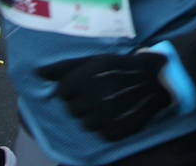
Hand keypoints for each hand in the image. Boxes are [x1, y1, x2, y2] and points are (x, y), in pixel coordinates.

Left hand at [38, 52, 172, 140]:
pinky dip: (108, 128)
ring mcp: (110, 113)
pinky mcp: (121, 128)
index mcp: (90, 74)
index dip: (70, 89)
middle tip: (98, 95)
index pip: (63, 91)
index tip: (85, 85)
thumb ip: (65, 67)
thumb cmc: (121, 67)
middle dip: (81, 103)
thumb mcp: (95, 60)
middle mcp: (98, 93)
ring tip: (107, 106)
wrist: (158, 75)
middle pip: (72, 109)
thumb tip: (37, 73)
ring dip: (93, 117)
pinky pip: (104, 134)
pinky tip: (116, 116)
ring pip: (86, 124)